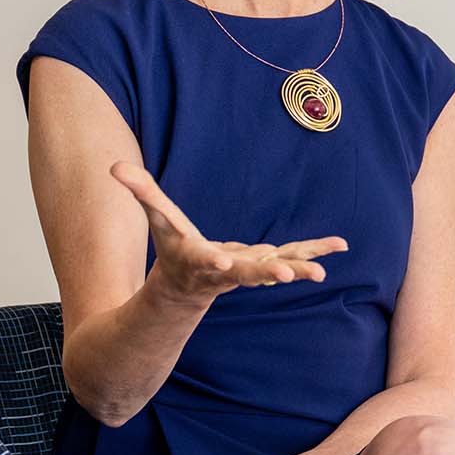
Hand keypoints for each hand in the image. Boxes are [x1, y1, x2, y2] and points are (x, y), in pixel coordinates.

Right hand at [109, 160, 347, 301]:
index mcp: (199, 260)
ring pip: (276, 270)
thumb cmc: (171, 248)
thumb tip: (114, 168)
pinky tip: (340, 246)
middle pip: (248, 273)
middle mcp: (227, 271)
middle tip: (287, 276)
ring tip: (321, 272)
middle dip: (268, 274)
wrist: (186, 286)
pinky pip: (294, 257)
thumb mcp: (156, 218)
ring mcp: (249, 271)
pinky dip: (315, 251)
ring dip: (299, 269)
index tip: (220, 262)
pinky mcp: (266, 265)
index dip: (213, 260)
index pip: (205, 259)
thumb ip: (140, 192)